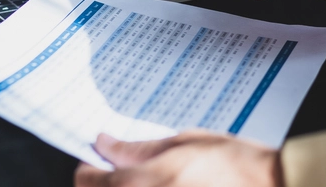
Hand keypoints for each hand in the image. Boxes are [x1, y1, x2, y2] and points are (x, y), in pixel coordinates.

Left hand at [75, 132, 283, 186]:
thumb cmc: (238, 166)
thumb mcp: (185, 143)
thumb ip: (139, 148)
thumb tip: (108, 145)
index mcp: (140, 184)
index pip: (87, 180)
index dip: (90, 168)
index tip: (98, 164)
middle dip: (104, 186)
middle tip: (121, 174)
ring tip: (154, 184)